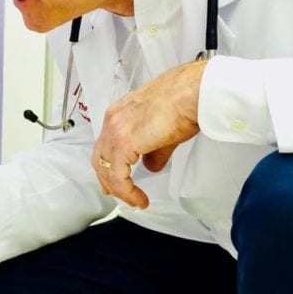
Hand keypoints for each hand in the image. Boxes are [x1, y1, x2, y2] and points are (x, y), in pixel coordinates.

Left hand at [92, 60, 206, 208]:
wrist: (192, 93)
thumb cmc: (185, 101)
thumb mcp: (164, 131)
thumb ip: (154, 152)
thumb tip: (151, 166)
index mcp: (119, 114)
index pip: (104, 146)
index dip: (107, 167)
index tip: (113, 182)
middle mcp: (113, 120)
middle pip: (100, 159)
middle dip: (108, 181)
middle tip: (119, 195)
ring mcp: (116, 130)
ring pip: (106, 169)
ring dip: (120, 190)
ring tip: (135, 201)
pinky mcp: (125, 142)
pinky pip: (118, 175)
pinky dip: (126, 191)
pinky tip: (138, 199)